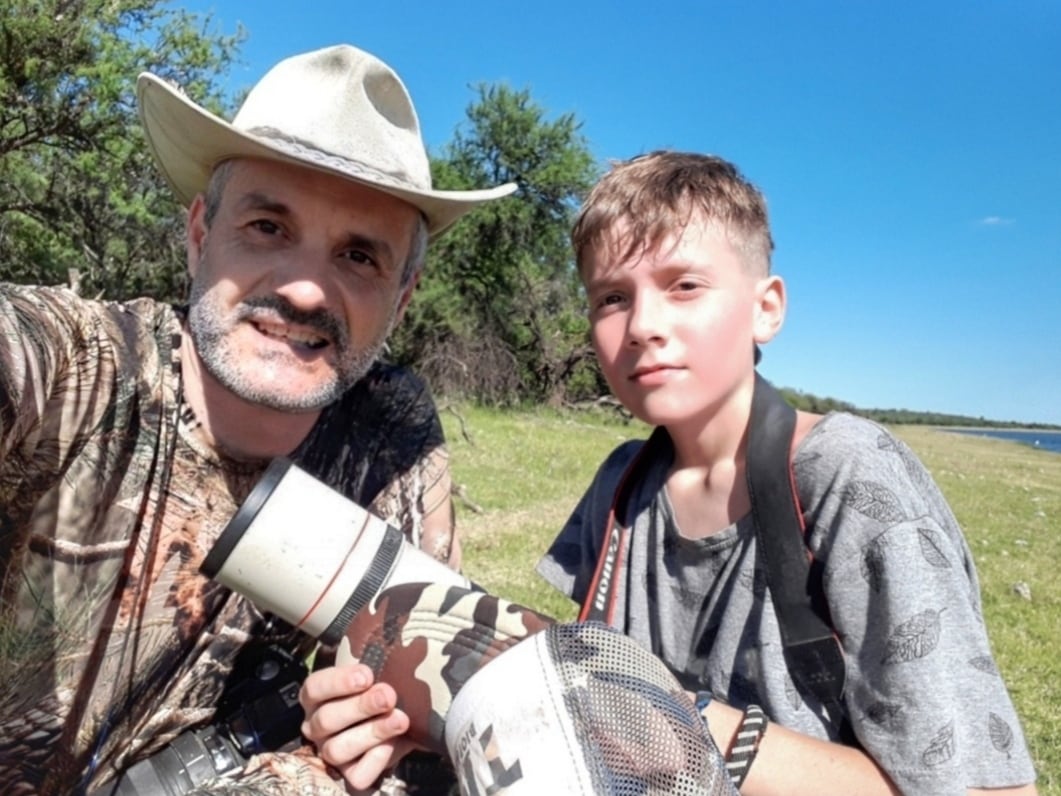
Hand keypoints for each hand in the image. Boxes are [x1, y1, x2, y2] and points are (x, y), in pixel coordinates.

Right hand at [299, 662, 414, 791]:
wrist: (403, 719)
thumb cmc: (382, 688)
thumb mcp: (378, 671)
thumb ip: (380, 661)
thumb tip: (406, 643)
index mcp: (318, 697)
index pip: (314, 688)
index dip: (339, 682)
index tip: (367, 675)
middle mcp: (317, 725)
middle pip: (327, 719)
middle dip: (360, 706)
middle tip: (388, 696)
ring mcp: (331, 751)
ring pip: (338, 748)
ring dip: (372, 732)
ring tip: (400, 719)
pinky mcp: (350, 773)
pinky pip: (357, 774)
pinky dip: (376, 759)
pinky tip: (394, 743)